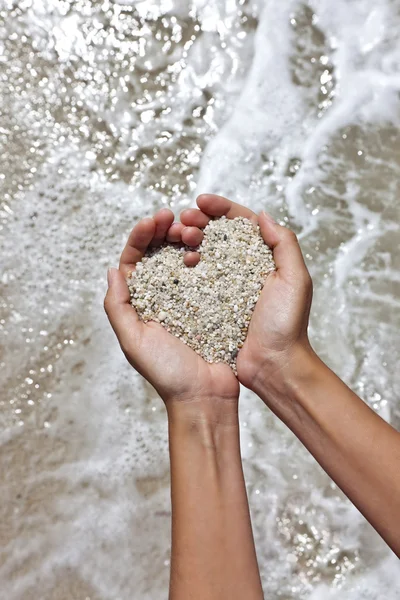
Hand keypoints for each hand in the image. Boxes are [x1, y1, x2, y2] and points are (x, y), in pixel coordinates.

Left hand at [104, 208, 238, 417]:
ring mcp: (187, 297)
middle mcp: (161, 296)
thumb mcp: (133, 340)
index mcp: (139, 303)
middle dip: (164, 230)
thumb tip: (112, 270)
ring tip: (192, 230)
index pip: (135, 260)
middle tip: (175, 218)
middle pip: (158, 252)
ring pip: (181, 256)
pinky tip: (206, 248)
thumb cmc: (167, 372)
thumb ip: (117, 306)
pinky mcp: (210, 300)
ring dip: (184, 237)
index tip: (154, 219)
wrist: (205, 395)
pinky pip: (206, 270)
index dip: (141, 235)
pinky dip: (204, 254)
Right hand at [178, 194, 314, 399]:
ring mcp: (223, 286)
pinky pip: (193, 279)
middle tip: (184, 219)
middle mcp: (242, 268)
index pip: (240, 223)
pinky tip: (177, 259)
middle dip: (199, 220)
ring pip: (202, 252)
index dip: (220, 208)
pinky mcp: (209, 304)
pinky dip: (182, 264)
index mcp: (263, 258)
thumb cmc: (287, 325)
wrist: (274, 366)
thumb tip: (262, 215)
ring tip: (176, 235)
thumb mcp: (295, 280)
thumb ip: (284, 244)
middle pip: (216, 234)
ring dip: (187, 238)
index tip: (201, 201)